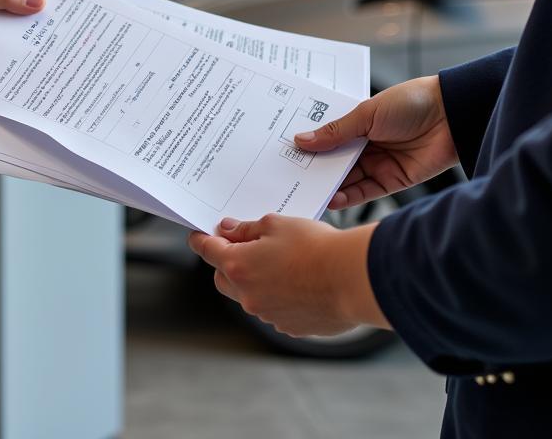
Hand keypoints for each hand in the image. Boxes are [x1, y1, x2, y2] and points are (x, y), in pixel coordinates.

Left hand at [188, 215, 387, 335]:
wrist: (353, 278)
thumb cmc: (316, 247)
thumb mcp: (277, 224)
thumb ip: (247, 229)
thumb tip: (229, 231)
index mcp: (238, 266)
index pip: (207, 250)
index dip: (201, 239)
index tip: (198, 235)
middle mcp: (248, 295)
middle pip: (223, 278)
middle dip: (227, 262)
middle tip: (243, 246)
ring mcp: (268, 314)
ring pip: (249, 296)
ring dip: (255, 280)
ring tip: (281, 262)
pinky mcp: (290, 327)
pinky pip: (273, 309)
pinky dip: (277, 296)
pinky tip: (298, 282)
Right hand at [295, 75, 457, 210]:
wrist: (452, 116)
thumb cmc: (411, 103)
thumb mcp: (366, 113)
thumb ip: (335, 132)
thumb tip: (301, 140)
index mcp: (358, 123)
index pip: (327, 136)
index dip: (309, 144)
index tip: (285, 152)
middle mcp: (366, 144)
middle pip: (335, 160)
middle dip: (314, 167)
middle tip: (288, 175)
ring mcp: (378, 163)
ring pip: (347, 178)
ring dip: (329, 184)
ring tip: (305, 189)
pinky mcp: (392, 181)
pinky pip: (365, 192)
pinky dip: (348, 197)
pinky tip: (332, 198)